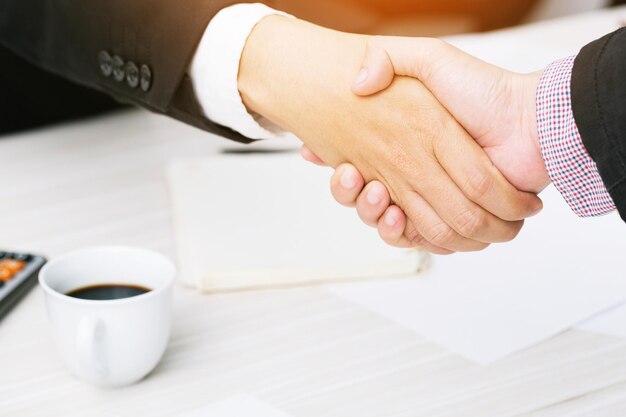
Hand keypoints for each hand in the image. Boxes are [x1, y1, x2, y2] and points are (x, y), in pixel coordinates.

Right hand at [303, 36, 548, 248]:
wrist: (528, 120)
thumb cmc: (483, 90)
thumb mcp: (430, 59)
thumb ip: (390, 58)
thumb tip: (357, 82)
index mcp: (402, 143)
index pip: (355, 166)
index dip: (339, 172)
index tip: (332, 162)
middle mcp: (413, 173)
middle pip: (368, 201)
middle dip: (354, 197)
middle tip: (355, 178)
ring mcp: (433, 198)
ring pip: (389, 225)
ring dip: (375, 218)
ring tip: (381, 198)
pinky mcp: (453, 218)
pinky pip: (422, 240)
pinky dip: (408, 237)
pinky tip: (399, 218)